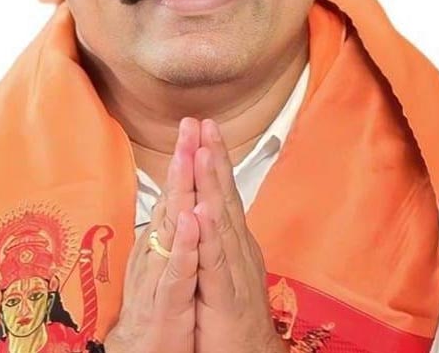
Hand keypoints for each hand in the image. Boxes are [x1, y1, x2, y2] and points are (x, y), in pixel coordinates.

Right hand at [104, 119, 201, 352]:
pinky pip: (177, 271)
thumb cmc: (161, 312)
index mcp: (167, 244)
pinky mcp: (168, 303)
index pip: (179, 195)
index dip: (187, 161)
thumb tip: (175, 205)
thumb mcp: (171, 268)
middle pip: (174, 200)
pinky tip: (191, 221)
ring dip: (180, 191)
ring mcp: (163, 276)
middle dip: (183, 161)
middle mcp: (161, 253)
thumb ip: (171, 236)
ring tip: (187, 156)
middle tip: (188, 124)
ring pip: (172, 229)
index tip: (194, 126)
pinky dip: (185, 246)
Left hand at [193, 119, 285, 352]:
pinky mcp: (225, 296)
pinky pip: (214, 261)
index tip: (203, 127)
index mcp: (232, 242)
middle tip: (205, 122)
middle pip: (224, 196)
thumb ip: (216, 238)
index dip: (213, 159)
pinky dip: (208, 235)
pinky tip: (202, 211)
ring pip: (220, 221)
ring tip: (202, 151)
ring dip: (212, 185)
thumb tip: (208, 206)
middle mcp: (237, 249)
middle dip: (213, 157)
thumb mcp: (221, 268)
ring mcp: (233, 270)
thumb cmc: (232, 315)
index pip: (222, 193)